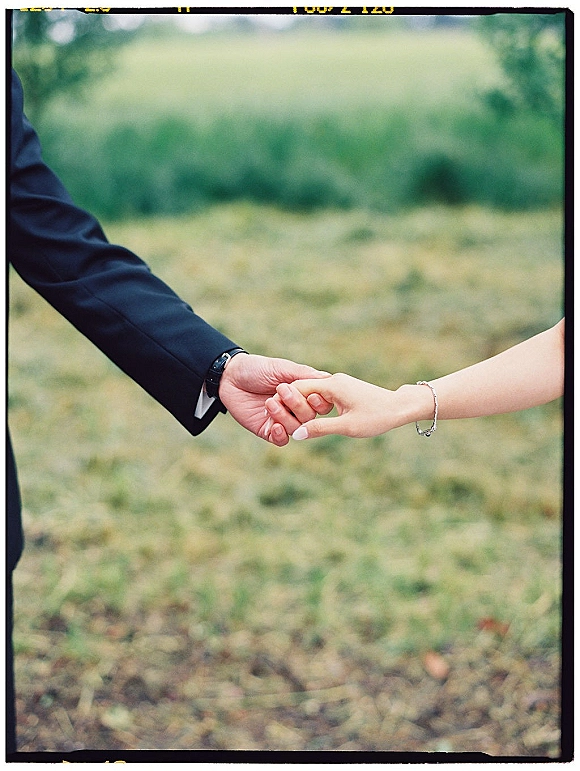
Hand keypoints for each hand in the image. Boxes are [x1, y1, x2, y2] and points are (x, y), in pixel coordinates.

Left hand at [218, 353, 330, 445]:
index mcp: (303, 393)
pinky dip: (280, 434)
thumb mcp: (282, 367)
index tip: (311, 395)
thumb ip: (304, 374)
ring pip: (297, 429)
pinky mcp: (268, 430)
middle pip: (310, 417)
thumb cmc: (258, 368)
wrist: (230, 377)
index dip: (319, 402)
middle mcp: (296, 409)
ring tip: (270, 402)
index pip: (322, 404)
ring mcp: (283, 420)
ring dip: (285, 417)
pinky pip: (282, 440)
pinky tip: (274, 425)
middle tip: (281, 390)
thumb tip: (327, 378)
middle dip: (297, 405)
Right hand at [274, 373, 432, 438]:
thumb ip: (320, 429)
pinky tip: (309, 419)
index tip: (271, 414)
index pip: (297, 389)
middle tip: (277, 419)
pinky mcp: (344, 390)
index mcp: (331, 385)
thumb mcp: (347, 427)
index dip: (283, 401)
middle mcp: (333, 381)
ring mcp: (339, 384)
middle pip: (302, 390)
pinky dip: (313, 407)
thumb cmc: (377, 417)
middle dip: (290, 405)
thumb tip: (296, 435)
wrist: (400, 407)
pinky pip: (321, 397)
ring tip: (290, 421)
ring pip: (312, 394)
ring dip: (302, 407)